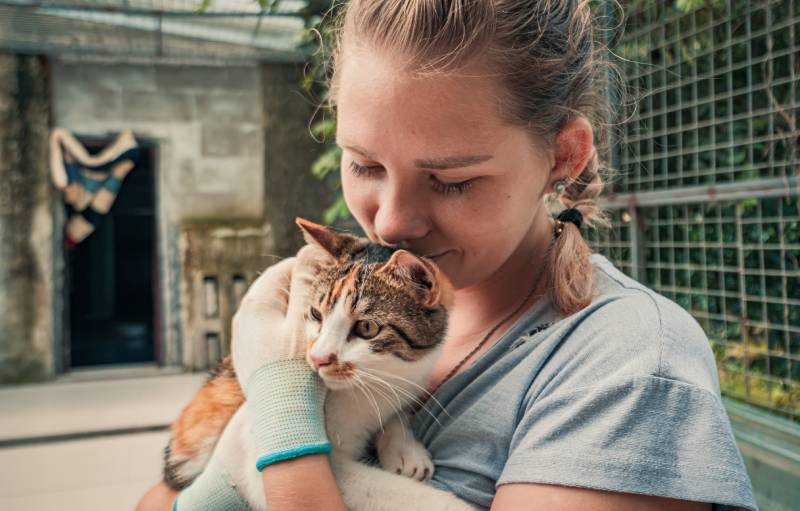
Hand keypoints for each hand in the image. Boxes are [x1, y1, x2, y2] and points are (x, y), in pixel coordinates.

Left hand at [231, 244, 332, 470]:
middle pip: (284, 290)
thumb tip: (311, 246)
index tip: (340, 284)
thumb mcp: (307, 320)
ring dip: (303, 315)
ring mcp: (246, 340)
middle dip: (310, 293)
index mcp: (256, 302)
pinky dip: (293, 335)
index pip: (289, 267)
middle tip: (335, 309)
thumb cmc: (295, 371)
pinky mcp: (252, 359)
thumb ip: (309, 281)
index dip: (318, 270)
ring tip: (324, 331)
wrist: (281, 423)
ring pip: (281, 313)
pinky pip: (275, 335)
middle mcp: (244, 317)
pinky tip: (307, 350)